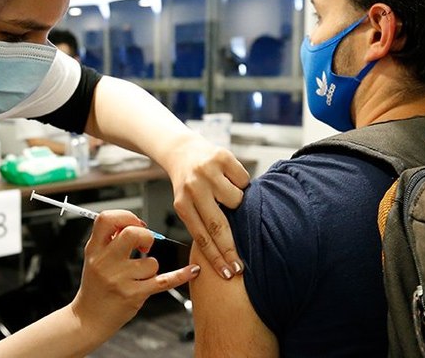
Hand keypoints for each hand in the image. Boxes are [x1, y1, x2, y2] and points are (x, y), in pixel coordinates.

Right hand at [71, 210, 199, 338]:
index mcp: (94, 249)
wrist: (89, 319)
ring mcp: (119, 280)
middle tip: (145, 245)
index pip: (106, 219)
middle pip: (131, 234)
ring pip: (151, 262)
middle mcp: (105, 263)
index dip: (125, 217)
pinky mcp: (134, 295)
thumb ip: (110, 240)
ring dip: (151, 267)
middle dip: (145, 235)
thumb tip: (135, 224)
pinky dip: (180, 275)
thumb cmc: (95, 288)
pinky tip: (192, 270)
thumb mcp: (94, 259)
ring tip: (139, 277)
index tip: (134, 225)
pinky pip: (163, 281)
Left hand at [159, 135, 249, 279]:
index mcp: (182, 204)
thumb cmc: (187, 183)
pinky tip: (229, 177)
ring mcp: (208, 173)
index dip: (216, 258)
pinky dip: (240, 181)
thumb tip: (225, 250)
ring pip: (236, 200)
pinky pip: (243, 179)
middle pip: (219, 226)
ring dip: (237, 201)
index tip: (228, 273)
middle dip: (230, 249)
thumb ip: (201, 221)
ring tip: (225, 192)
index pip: (202, 237)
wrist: (181, 150)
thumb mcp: (185, 203)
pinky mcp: (222, 157)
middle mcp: (194, 189)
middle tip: (240, 267)